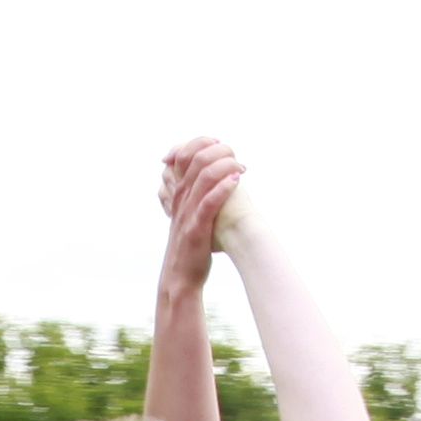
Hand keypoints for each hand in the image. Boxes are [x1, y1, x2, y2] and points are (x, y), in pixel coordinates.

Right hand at [159, 136, 243, 274]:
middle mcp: (181, 199)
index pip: (185, 156)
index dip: (202, 143)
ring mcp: (187, 213)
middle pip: (196, 162)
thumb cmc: (190, 245)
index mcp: (179, 194)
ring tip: (241, 167)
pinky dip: (223, 189)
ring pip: (203, 178)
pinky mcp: (196, 229)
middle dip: (219, 152)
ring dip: (225, 167)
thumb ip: (195, 196)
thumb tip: (211, 179)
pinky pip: (209, 203)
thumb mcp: (188, 216)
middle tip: (236, 155)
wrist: (180, 277)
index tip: (220, 144)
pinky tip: (237, 181)